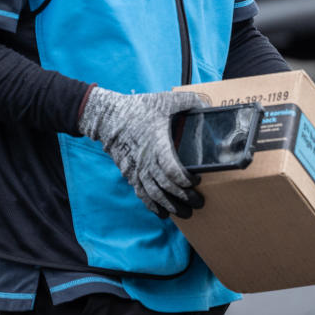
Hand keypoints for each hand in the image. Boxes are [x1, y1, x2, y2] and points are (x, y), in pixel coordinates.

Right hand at [79, 87, 204, 218]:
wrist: (109, 117)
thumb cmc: (138, 108)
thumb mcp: (164, 100)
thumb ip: (187, 101)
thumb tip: (206, 104)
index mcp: (157, 144)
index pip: (172, 170)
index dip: (185, 180)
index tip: (196, 180)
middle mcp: (147, 161)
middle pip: (166, 187)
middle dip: (184, 198)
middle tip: (199, 203)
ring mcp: (137, 169)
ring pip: (154, 195)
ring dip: (170, 206)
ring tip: (186, 213)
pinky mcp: (130, 173)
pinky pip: (142, 194)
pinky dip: (152, 205)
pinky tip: (162, 213)